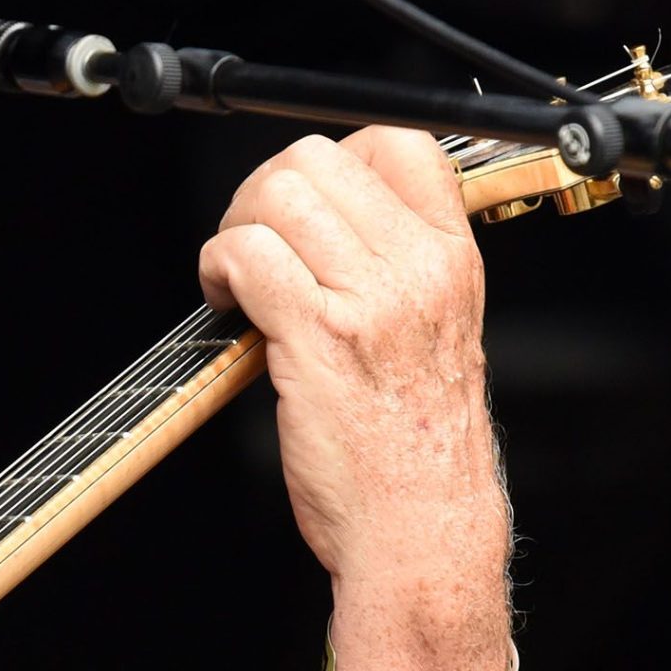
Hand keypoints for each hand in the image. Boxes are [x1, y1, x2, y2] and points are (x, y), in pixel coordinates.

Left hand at [198, 128, 509, 670]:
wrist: (421, 526)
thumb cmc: (417, 449)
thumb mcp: (435, 335)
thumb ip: (395, 273)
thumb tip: (321, 228)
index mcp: (453, 258)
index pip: (397, 143)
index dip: (328, 161)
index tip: (299, 209)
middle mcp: (418, 268)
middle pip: (317, 161)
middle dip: (262, 195)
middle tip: (250, 245)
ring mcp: (370, 299)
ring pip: (276, 198)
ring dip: (235, 230)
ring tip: (236, 277)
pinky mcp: (318, 336)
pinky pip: (247, 255)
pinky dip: (218, 268)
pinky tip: (225, 302)